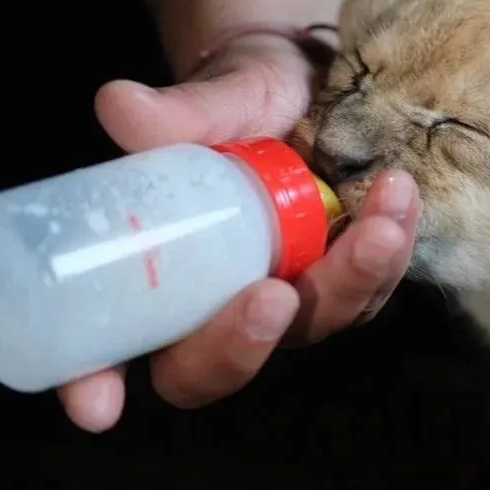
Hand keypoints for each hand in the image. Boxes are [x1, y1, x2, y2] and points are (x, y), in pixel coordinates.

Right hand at [56, 36, 419, 432]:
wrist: (305, 83)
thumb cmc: (240, 99)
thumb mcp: (217, 101)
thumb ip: (178, 115)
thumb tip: (119, 105)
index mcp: (155, 275)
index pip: (105, 349)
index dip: (91, 384)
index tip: (97, 406)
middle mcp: (215, 305)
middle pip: (211, 368)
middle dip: (241, 345)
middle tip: (272, 295)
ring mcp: (284, 300)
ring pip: (308, 327)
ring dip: (348, 281)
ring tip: (378, 216)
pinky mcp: (343, 283)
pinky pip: (367, 288)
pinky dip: (387, 249)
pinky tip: (397, 196)